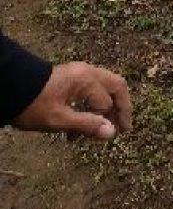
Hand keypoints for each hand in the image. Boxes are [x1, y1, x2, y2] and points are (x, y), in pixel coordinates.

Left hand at [13, 62, 132, 139]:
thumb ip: (87, 125)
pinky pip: (91, 89)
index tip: (109, 137)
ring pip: (105, 87)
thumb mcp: (59, 119)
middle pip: (116, 86)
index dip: (107, 120)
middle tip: (124, 126)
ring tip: (101, 129)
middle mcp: (87, 72)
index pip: (106, 102)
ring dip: (106, 108)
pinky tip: (80, 125)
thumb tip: (112, 132)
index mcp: (86, 80)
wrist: (10, 88)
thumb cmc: (34, 105)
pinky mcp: (71, 77)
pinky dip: (92, 105)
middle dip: (122, 107)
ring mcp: (79, 72)